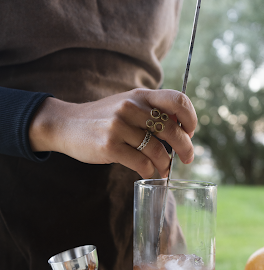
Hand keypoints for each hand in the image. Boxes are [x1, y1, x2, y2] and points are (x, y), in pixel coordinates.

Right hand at [29, 88, 196, 177]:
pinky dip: (149, 171)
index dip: (190, 118)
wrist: (66, 124)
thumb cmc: (103, 118)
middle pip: (172, 130)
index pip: (178, 101)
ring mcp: (119, 127)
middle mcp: (131, 108)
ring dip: (165, 165)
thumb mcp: (127, 105)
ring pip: (157, 151)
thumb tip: (181, 129)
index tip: (191, 132)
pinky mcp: (110, 146)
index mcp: (140, 96)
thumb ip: (150, 111)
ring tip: (164, 170)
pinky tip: (149, 173)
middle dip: (185, 148)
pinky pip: (141, 163)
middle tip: (187, 159)